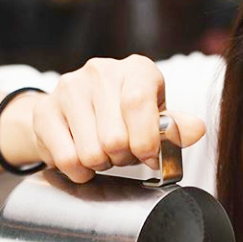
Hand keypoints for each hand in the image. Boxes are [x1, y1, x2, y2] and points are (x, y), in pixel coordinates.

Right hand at [28, 55, 205, 182]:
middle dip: (121, 158)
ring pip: (91, 152)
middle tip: (121, 154)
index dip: (145, 142)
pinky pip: (67, 158)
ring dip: (100, 165)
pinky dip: (79, 172)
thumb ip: (174, 129)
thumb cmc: (124, 120)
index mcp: (137, 69)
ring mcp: (69, 88)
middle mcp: (101, 71)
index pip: (138, 103)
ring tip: (102, 154)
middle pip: (115, 137)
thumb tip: (197, 129)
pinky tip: (82, 160)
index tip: (148, 158)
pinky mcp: (45, 110)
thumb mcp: (154, 121)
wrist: (72, 115)